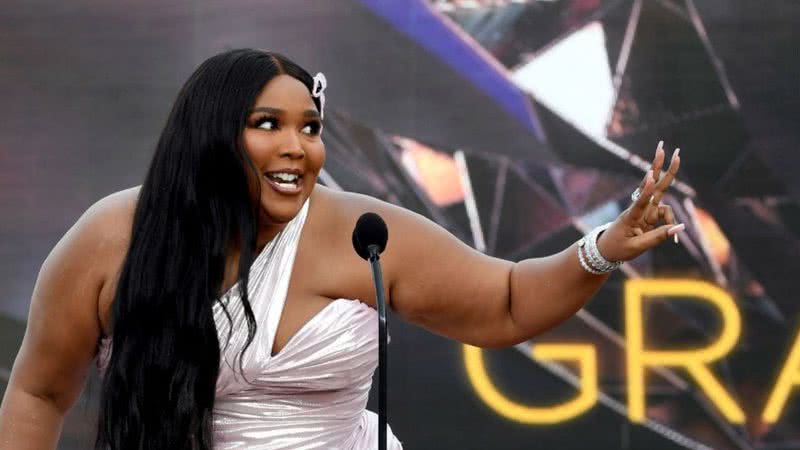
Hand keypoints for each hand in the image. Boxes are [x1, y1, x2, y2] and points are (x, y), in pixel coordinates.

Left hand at [596, 141, 684, 261]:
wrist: (605, 250)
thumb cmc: (618, 249)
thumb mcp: (637, 247)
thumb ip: (659, 237)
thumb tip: (680, 227)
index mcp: (630, 217)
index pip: (640, 202)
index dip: (646, 190)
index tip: (649, 174)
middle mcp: (638, 209)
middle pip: (652, 185)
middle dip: (659, 166)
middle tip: (666, 148)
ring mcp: (644, 211)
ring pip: (659, 192)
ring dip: (668, 175)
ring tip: (677, 156)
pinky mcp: (648, 215)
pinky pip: (664, 212)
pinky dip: (671, 221)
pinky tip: (677, 237)